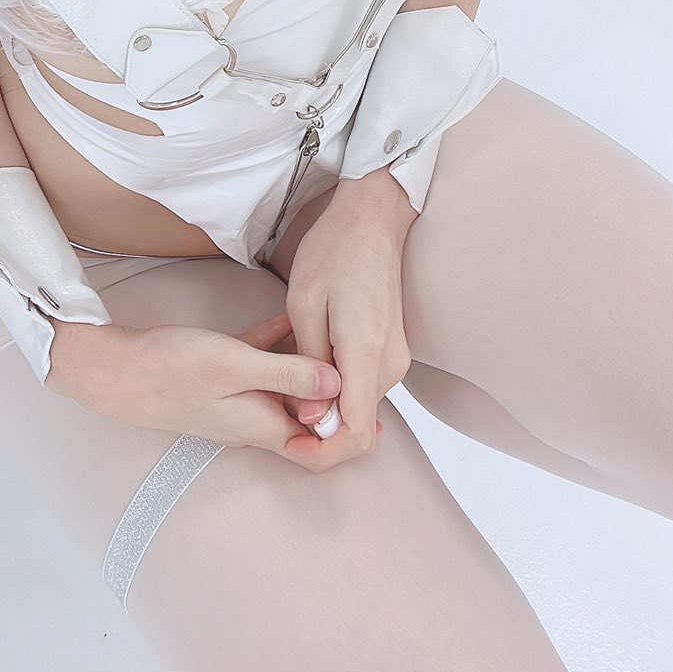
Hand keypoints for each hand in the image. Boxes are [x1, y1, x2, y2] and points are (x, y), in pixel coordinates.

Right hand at [46, 312, 350, 464]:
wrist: (117, 371)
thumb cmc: (172, 369)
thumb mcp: (235, 365)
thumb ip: (289, 372)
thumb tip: (341, 382)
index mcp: (265, 426)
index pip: (323, 446)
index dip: (351, 428)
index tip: (369, 390)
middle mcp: (256, 421)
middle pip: (311, 414)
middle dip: (337, 388)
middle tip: (358, 350)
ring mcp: (239, 401)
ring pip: (287, 386)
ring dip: (309, 362)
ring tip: (334, 329)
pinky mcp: (222, 379)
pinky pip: (261, 365)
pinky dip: (278, 346)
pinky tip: (289, 316)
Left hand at [280, 176, 414, 467]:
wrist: (373, 218)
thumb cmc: (333, 251)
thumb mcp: (303, 304)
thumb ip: (306, 366)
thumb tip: (310, 419)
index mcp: (365, 352)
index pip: (357, 432)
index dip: (323, 453)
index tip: (292, 446)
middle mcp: (389, 363)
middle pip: (358, 424)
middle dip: (318, 429)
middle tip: (276, 407)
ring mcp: (396, 357)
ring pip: (360, 405)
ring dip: (326, 404)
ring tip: (287, 376)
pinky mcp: (393, 350)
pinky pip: (365, 384)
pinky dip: (338, 387)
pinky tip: (309, 362)